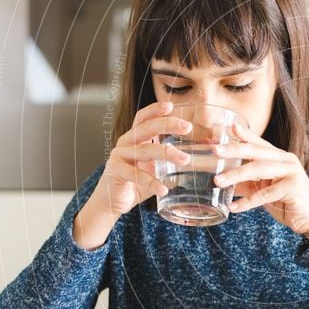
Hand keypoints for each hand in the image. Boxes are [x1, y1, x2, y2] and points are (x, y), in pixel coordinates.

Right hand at [91, 101, 190, 217]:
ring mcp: (119, 157)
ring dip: (167, 154)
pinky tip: (164, 189)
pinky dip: (152, 182)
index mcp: (134, 138)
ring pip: (145, 150)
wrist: (112, 202)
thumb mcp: (153, 167)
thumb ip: (167, 160)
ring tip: (185, 160)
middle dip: (167, 124)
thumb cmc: (135, 183)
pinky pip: (136, 175)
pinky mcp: (116, 172)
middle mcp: (125, 143)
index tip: (171, 106)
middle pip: (146, 128)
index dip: (155, 110)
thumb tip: (197, 157)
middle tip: (187, 127)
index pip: (143, 118)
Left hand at [213, 123, 308, 238]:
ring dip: (236, 175)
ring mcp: (291, 172)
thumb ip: (247, 183)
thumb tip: (222, 182)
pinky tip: (233, 207)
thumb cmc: (288, 202)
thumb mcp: (264, 190)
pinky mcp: (292, 187)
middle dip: (234, 150)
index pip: (259, 143)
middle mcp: (286, 160)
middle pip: (256, 151)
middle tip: (215, 151)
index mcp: (280, 157)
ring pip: (259, 169)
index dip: (244, 135)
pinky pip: (265, 194)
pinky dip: (247, 202)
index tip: (229, 127)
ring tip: (218, 181)